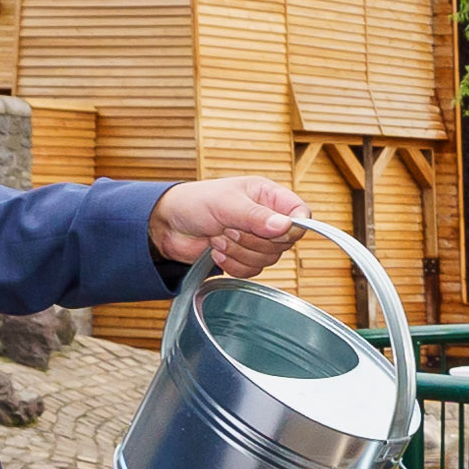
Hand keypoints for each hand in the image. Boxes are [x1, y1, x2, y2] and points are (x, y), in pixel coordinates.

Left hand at [151, 178, 311, 275]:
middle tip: (229, 228)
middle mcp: (266, 218)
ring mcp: (256, 240)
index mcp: (268, 196)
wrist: (167, 226)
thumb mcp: (226, 204)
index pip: (300, 213)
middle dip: (253, 240)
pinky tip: (215, 251)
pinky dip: (232, 264)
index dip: (294, 226)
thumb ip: (256, 216)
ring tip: (218, 237)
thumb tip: (286, 226)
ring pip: (268, 260)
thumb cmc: (194, 203)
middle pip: (284, 242)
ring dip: (238, 252)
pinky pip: (252, 271)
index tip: (276, 231)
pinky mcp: (243, 258)